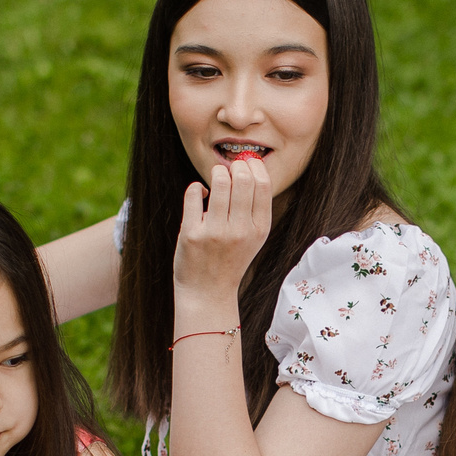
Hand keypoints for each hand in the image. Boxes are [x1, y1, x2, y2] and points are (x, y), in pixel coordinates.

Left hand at [173, 157, 270, 311]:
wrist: (208, 292)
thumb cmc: (229, 259)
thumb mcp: (253, 237)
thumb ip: (254, 207)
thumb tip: (247, 166)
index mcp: (259, 229)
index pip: (263, 184)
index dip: (253, 165)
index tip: (245, 163)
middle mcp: (240, 230)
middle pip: (243, 179)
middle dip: (235, 166)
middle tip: (228, 169)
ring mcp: (216, 232)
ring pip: (219, 182)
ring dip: (216, 172)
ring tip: (215, 177)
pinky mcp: (192, 234)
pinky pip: (194, 194)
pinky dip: (197, 187)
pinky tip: (200, 194)